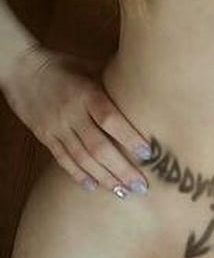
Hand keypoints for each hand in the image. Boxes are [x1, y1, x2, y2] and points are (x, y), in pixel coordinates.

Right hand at [2, 43, 151, 197]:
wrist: (21, 69)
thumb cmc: (61, 66)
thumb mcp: (89, 67)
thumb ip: (113, 80)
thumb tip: (145, 86)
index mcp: (85, 93)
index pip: (110, 119)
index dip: (129, 137)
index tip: (147, 153)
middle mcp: (71, 113)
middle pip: (98, 146)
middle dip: (121, 169)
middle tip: (140, 186)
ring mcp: (56, 127)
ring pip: (82, 158)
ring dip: (104, 177)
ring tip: (123, 192)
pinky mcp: (45, 136)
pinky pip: (63, 159)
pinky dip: (78, 175)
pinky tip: (94, 187)